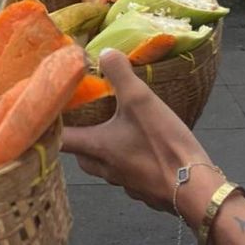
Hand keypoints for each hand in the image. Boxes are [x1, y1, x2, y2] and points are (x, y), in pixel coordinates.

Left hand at [61, 49, 208, 212]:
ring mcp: (126, 183)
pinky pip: (129, 175)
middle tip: (84, 120)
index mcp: (97, 148)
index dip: (49, 127)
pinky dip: (129, 162)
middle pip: (81, 156)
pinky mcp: (146, 191)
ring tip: (116, 131)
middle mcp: (106, 169)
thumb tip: (104, 52)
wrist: (196, 190)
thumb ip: (120, 74)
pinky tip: (143, 150)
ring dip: (105, 151)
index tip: (49, 113)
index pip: (60, 140)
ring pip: (104, 166)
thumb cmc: (162, 145)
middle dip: (79, 139)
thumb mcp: (140, 100)